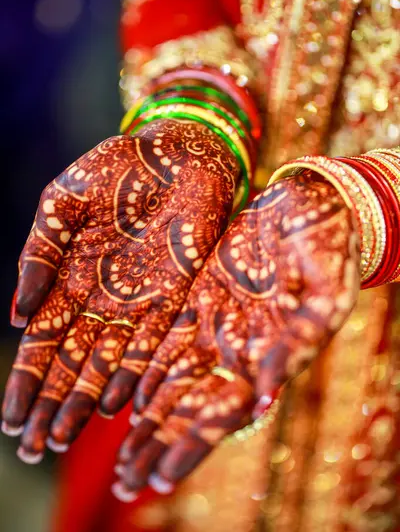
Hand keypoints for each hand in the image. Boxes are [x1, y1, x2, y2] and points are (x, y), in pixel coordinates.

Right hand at [2, 120, 238, 461]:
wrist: (177, 151)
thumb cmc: (115, 169)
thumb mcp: (62, 201)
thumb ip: (38, 254)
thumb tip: (15, 315)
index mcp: (69, 277)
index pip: (41, 341)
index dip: (26, 381)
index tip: (10, 419)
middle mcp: (100, 299)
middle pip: (70, 364)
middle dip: (50, 405)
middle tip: (32, 447)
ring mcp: (137, 301)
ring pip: (105, 364)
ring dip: (84, 402)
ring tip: (63, 439)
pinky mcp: (174, 296)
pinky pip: (150, 343)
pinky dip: (132, 374)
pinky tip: (115, 404)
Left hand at [113, 173, 359, 496]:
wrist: (311, 205)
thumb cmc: (328, 245)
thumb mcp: (323, 292)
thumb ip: (294, 342)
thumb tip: (264, 394)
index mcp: (266, 354)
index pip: (222, 412)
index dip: (191, 446)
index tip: (159, 478)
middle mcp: (237, 348)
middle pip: (189, 408)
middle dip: (158, 445)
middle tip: (124, 482)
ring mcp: (216, 325)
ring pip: (172, 381)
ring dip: (147, 420)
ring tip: (120, 456)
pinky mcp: (201, 298)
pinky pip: (167, 341)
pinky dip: (146, 371)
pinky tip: (126, 398)